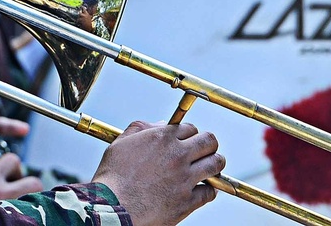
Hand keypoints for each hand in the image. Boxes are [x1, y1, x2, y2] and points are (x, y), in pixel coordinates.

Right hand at [92, 121, 224, 225]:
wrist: (114, 205)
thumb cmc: (114, 175)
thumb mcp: (121, 143)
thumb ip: (142, 128)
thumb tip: (161, 124)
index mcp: (162, 138)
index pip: (191, 128)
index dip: (189, 134)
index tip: (187, 141)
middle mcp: (177, 155)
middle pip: (210, 141)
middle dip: (209, 145)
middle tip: (204, 152)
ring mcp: (185, 178)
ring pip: (216, 164)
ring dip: (215, 164)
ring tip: (209, 168)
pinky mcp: (188, 200)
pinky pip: (210, 192)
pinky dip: (209, 190)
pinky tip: (201, 189)